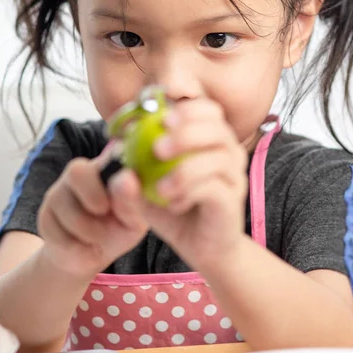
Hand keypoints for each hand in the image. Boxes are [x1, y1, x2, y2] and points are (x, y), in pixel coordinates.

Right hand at [37, 146, 148, 278]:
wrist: (88, 257)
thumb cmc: (117, 230)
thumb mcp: (133, 221)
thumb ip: (132, 202)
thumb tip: (126, 179)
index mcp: (106, 168)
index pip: (107, 152)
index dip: (113, 160)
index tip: (124, 182)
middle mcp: (80, 173)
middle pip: (77, 171)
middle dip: (93, 196)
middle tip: (105, 213)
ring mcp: (58, 192)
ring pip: (68, 208)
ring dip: (89, 233)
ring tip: (98, 239)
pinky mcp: (45, 215)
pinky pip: (56, 231)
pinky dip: (75, 248)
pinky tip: (81, 247)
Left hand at [112, 98, 247, 271]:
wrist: (201, 247)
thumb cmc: (173, 207)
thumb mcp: (145, 185)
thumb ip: (133, 165)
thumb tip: (118, 143)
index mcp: (209, 138)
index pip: (207, 108)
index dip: (187, 105)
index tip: (161, 115)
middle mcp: (228, 151)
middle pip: (217, 125)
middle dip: (186, 131)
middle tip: (158, 148)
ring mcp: (234, 175)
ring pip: (217, 157)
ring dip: (185, 169)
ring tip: (161, 188)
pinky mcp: (233, 200)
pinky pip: (214, 187)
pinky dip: (190, 192)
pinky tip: (174, 204)